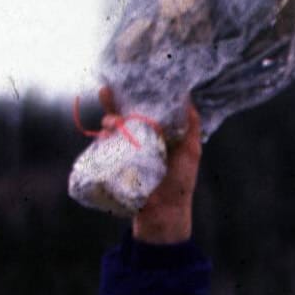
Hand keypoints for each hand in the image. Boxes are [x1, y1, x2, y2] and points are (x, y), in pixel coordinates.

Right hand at [105, 85, 201, 243]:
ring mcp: (125, 151)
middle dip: (112, 103)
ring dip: (109, 121)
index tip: (128, 82)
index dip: (134, 96)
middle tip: (106, 92)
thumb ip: (191, 128)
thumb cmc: (181, 183)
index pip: (144, 109)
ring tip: (113, 122)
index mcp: (157, 134)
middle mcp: (140, 139)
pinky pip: (104, 146)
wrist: (164, 212)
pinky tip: (106, 134)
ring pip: (111, 129)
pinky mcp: (115, 164)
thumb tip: (189, 101)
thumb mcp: (191, 152)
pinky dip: (103, 138)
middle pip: (122, 115)